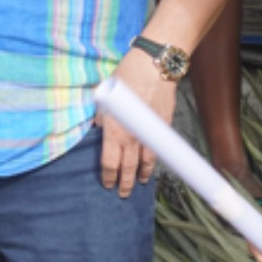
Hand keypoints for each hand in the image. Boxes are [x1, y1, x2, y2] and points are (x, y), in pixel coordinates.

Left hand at [98, 45, 173, 196]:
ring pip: (147, 162)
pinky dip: (155, 160)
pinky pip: (158, 149)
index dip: (108, 176)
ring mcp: (150, 133)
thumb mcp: (104, 96)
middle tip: (123, 194)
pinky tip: (153, 164)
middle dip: (125, 183)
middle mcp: (132, 137)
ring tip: (140, 184)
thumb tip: (98, 127)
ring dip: (143, 175)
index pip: (110, 162)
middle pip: (129, 167)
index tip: (107, 185)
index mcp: (114, 130)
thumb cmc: (126, 77)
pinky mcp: (163, 127)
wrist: (154, 67)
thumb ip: (101, 116)